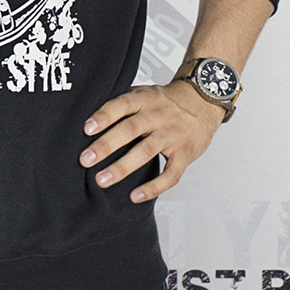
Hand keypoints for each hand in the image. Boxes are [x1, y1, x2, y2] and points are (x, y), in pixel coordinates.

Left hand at [79, 80, 223, 202]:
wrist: (203, 101)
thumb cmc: (166, 101)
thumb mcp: (145, 92)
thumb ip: (123, 103)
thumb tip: (90, 120)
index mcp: (145, 98)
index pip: (122, 105)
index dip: (104, 116)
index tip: (86, 129)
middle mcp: (158, 116)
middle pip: (130, 130)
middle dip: (106, 146)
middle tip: (86, 160)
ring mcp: (173, 135)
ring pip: (146, 152)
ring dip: (122, 168)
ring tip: (102, 180)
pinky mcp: (185, 154)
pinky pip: (170, 174)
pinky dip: (153, 187)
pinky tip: (135, 196)